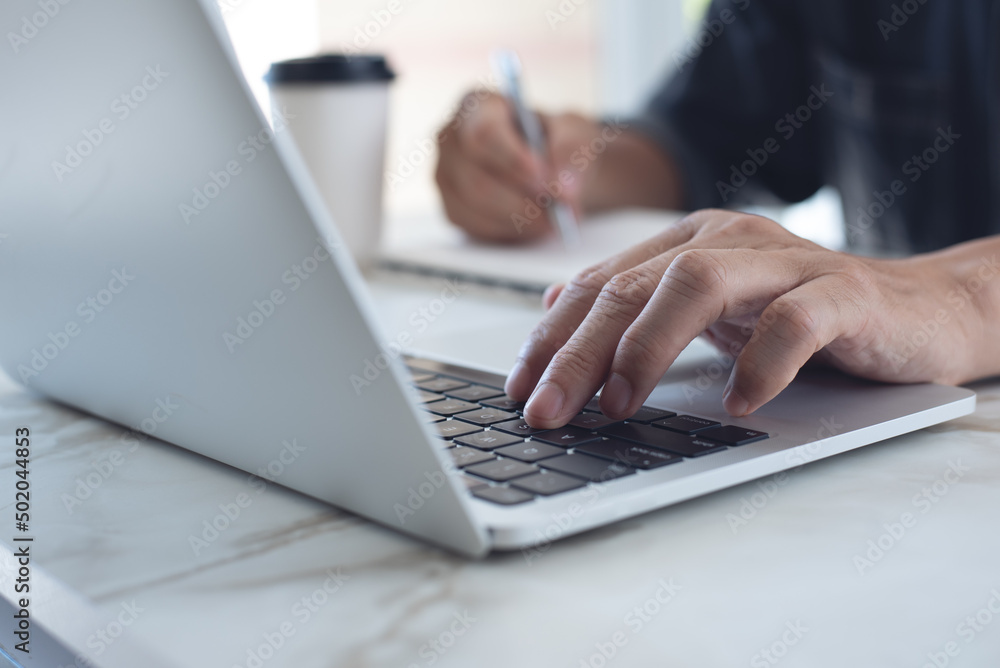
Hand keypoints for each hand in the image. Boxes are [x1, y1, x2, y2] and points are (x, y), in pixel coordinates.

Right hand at [435, 91, 600, 242]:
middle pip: (476, 180)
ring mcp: (445, 176)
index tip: (544, 181)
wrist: (550, 165)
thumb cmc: (555, 141)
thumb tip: (564, 190)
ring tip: (555, 220)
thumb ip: (571, 155)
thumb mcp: (574, 135)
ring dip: (520, 220)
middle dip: (522, 202)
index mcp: (477, 106)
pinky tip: (533, 224)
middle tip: (560, 212)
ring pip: (477, 209)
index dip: (513, 161)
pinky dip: (511, 231)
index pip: (484, 134)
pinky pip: (478, 228)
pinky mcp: (452, 208)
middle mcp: (450, 139)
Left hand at [506, 210, 998, 428]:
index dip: (553, 337)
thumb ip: (639, 306)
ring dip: (648, 347)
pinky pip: (796, 320)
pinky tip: (738, 402)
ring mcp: (786, 262)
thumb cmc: (801, 314)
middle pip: (634, 286)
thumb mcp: (708, 311)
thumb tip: (554, 312)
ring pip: (699, 285)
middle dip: (579, 351)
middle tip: (547, 409)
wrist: (914, 309)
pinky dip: (761, 361)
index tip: (519, 390)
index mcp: (688, 243)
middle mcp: (728, 240)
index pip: (601, 284)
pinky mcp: (844, 292)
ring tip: (622, 403)